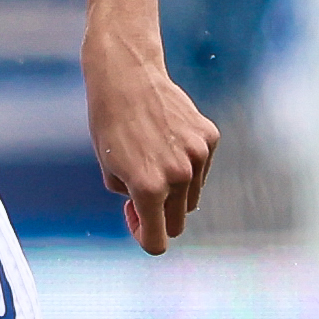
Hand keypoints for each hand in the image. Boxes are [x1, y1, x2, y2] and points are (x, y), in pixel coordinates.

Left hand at [78, 0, 220, 255]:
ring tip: (152, 160)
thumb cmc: (110, 124)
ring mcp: (198, 156)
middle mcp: (179, 176)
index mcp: (150, 188)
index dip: (144, 236)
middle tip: (140, 192)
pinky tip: (166, 140)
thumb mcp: (109, 170)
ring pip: (192, 197)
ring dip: (174, 191)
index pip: (158, 241)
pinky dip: (187, 164)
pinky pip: (201, 168)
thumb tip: (150, 211)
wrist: (127, 77)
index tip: (134, 218)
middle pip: (177, 222)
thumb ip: (131, 199)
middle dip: (159, 215)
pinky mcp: (209, 138)